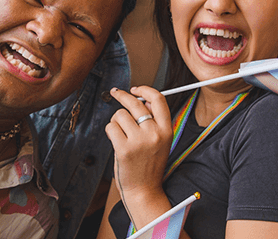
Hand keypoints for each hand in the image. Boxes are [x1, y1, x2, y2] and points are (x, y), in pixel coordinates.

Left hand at [105, 86, 172, 204]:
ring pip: (120, 115)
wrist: (144, 190)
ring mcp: (139, 141)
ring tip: (121, 133)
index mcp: (166, 129)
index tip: (135, 88)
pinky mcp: (124, 148)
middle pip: (136, 103)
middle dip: (122, 96)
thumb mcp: (161, 140)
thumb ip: (154, 120)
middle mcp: (154, 133)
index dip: (145, 89)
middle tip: (115, 93)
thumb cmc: (149, 164)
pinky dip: (110, 130)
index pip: (158, 100)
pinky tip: (116, 140)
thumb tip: (141, 98)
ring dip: (116, 121)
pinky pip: (111, 127)